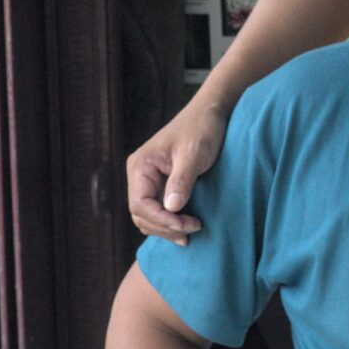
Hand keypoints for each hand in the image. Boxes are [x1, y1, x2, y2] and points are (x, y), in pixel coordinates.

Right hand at [127, 99, 228, 242]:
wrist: (209, 115)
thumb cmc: (202, 130)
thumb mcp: (193, 154)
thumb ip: (181, 181)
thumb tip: (171, 208)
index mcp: (141, 166)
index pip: (140, 204)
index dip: (160, 219)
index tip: (186, 226)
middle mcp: (139, 175)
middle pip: (141, 214)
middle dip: (165, 227)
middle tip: (194, 229)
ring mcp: (148, 181)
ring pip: (148, 216)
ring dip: (166, 228)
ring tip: (191, 233)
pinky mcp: (161, 185)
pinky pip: (158, 210)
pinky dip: (169, 222)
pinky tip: (184, 230)